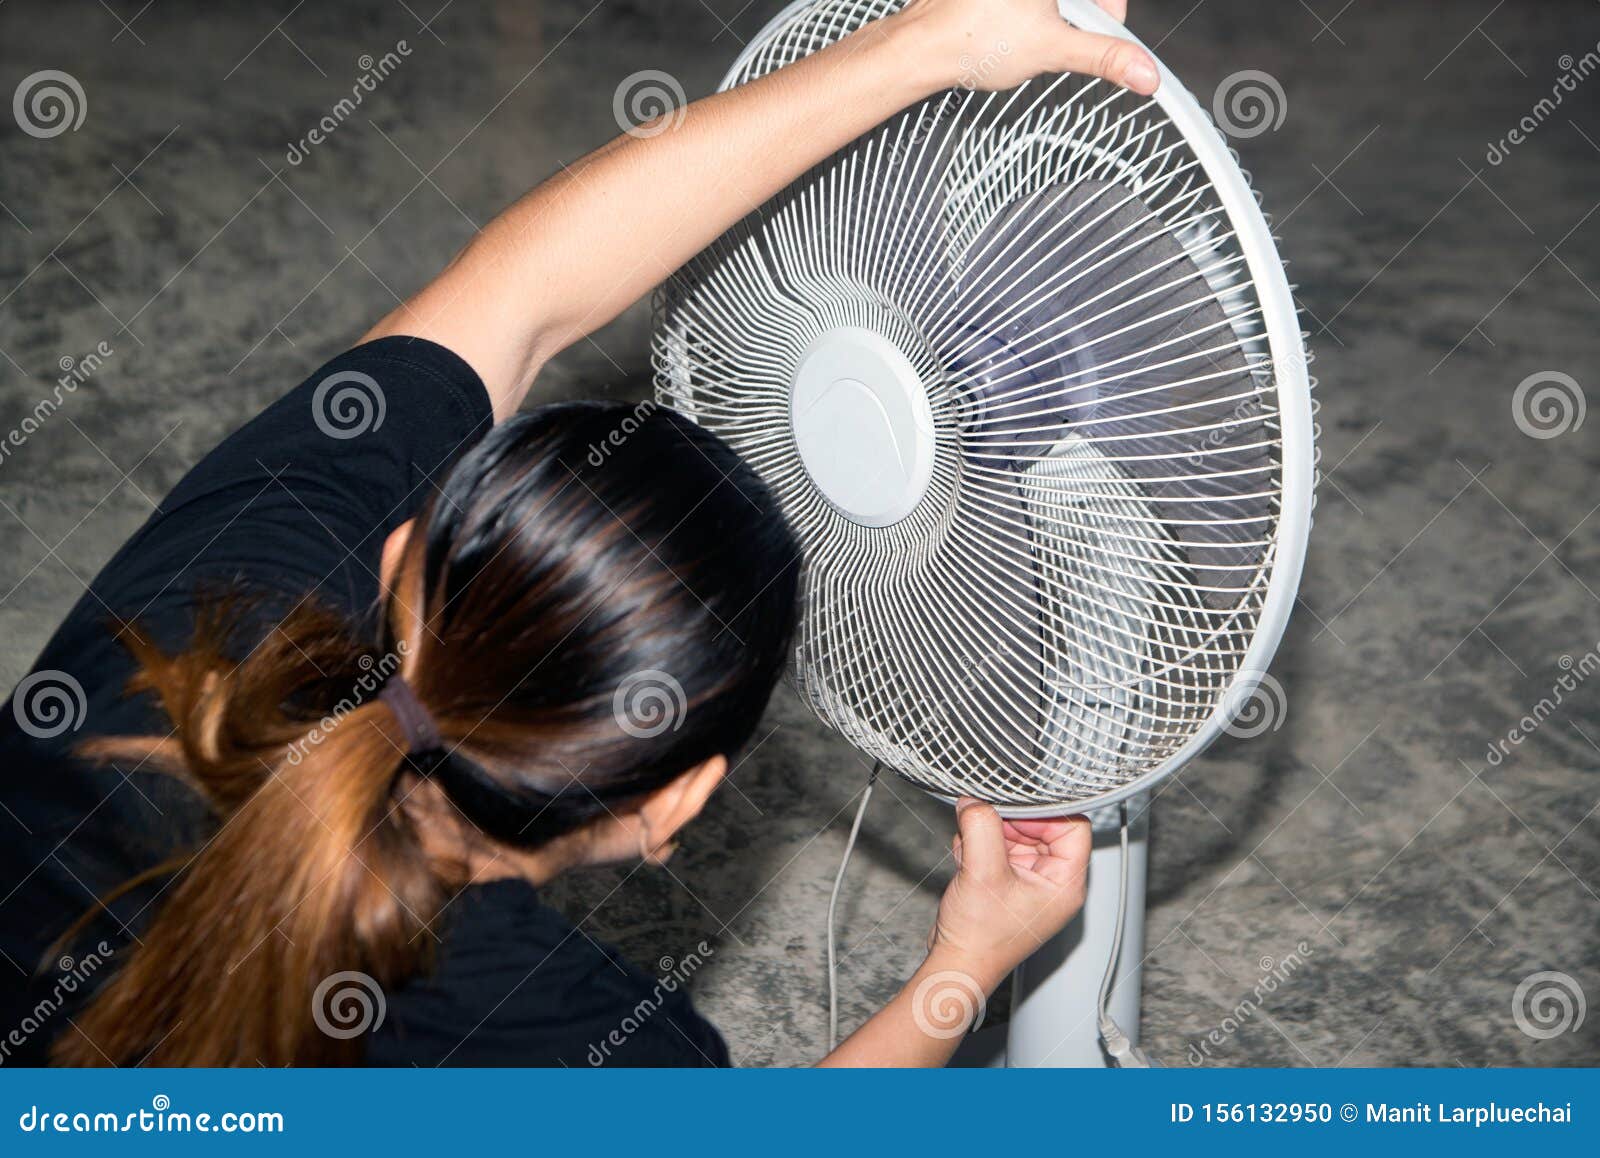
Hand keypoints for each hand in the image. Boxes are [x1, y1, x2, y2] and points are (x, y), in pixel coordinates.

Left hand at [893, 0, 1158, 94]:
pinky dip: (1027, 9)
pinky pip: (1023, 3)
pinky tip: (1009, 27)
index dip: (1109, 9)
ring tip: (1024, 32)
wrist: (921, 48)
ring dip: (1053, 11)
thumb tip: (1143, 72)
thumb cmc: (970, 40)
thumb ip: (1104, 58)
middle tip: (1056, 36)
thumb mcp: (1052, 49)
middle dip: (1077, 12)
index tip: (1103, 30)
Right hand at [927, 798, 1091, 989]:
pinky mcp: (1006, 883)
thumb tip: (975, 801)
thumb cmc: (979, 938)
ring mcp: (1028, 883)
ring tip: (970, 850)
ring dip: (988, 834)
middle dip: (1008, 823)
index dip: (1044, 813)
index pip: (1073, 827)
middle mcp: (1052, 882)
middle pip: (1042, 827)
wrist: (957, 965)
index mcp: (1065, 883)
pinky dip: (978, 846)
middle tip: (983, 823)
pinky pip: (998, 848)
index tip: (1013, 808)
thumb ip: (981, 827)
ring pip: (1016, 835)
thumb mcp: (981, 872)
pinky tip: (965, 860)